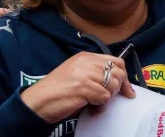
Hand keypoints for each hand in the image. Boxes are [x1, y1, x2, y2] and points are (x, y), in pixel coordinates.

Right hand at [20, 52, 134, 123]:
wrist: (37, 101)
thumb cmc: (57, 91)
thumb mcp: (77, 73)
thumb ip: (95, 72)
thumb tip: (121, 81)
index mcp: (85, 56)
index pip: (116, 61)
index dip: (124, 77)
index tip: (127, 90)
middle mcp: (86, 62)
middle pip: (118, 73)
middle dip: (117, 89)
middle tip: (107, 99)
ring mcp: (84, 74)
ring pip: (112, 86)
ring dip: (106, 99)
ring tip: (94, 103)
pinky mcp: (82, 87)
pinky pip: (104, 97)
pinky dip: (99, 105)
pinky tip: (90, 106)